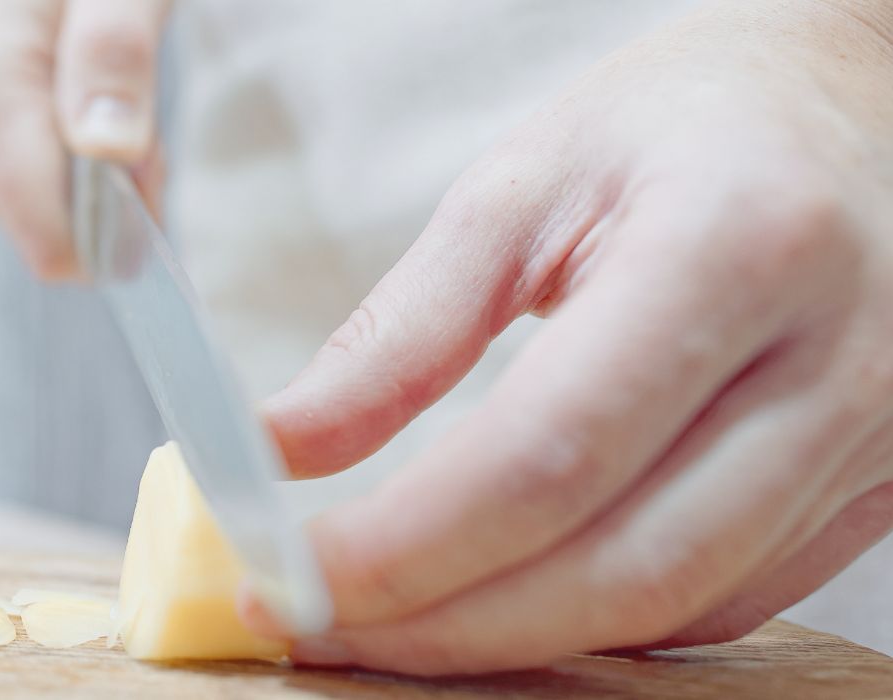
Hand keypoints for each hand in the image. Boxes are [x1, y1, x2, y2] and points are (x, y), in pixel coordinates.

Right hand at [0, 0, 166, 278]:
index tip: (149, 166)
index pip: (49, 241)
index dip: (119, 226)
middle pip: (55, 233)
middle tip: (134, 108)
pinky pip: (36, 201)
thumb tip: (108, 146)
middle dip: (115, 192)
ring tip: (106, 95)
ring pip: (49, 222)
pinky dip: (78, 172)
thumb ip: (114, 52)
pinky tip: (77, 111)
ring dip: (101, 180)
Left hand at [253, 0, 892, 674]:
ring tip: (397, 618)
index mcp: (733, 248)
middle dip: (447, 628)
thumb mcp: (525, 183)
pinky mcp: (880, 485)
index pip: (547, 455)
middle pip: (620, 569)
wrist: (854, 101)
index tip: (292, 582)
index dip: (404, 546)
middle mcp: (834, 362)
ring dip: (516, 639)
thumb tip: (281, 446)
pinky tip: (519, 589)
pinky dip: (603, 616)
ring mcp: (876, 438)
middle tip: (323, 629)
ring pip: (677, 605)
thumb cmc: (683, 122)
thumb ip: (402, 331)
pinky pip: (729, 599)